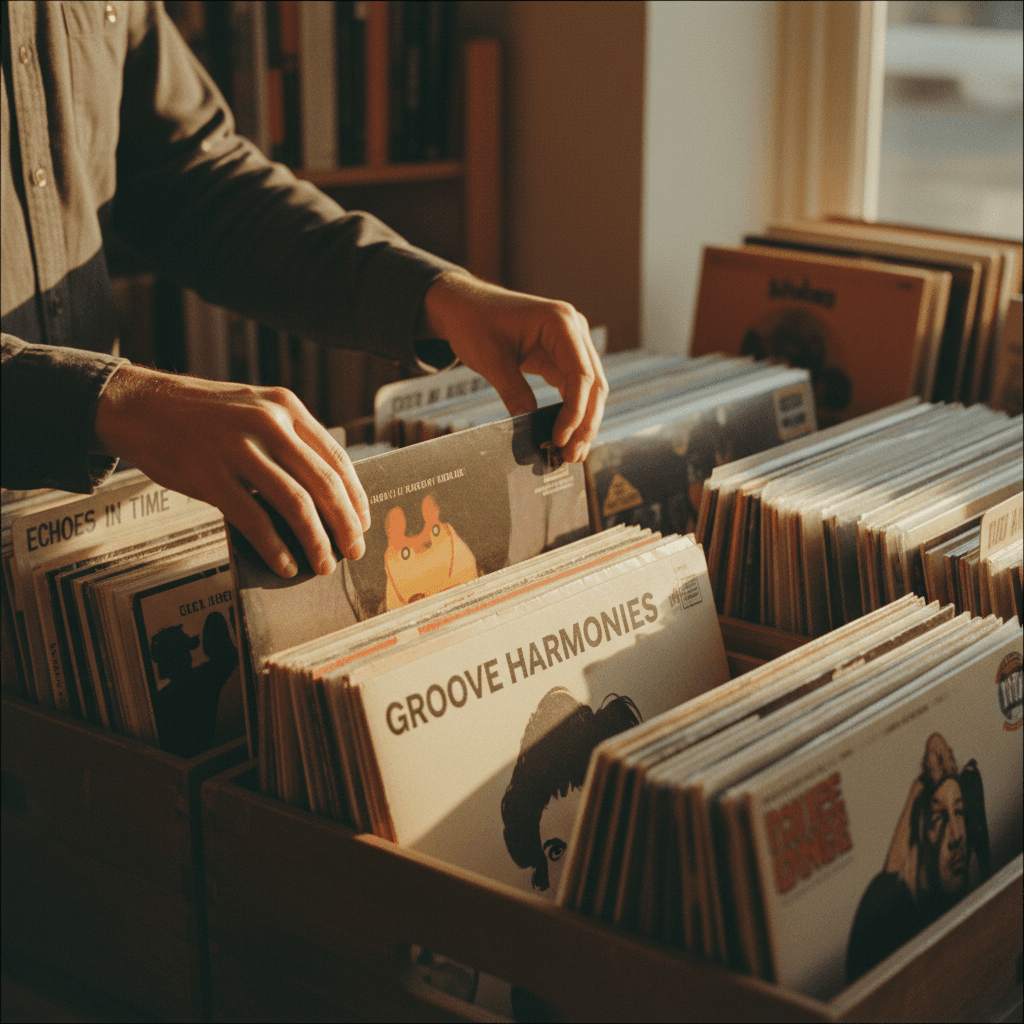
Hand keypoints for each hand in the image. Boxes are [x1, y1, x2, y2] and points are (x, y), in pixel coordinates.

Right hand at [94, 365, 369, 577]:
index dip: (355, 496)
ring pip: (296, 504)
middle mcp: (268, 423)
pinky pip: (255, 520)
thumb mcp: (254, 408)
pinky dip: (275, 548)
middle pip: (324, 484)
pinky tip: (285, 564)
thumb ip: (289, 438)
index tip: (363, 522)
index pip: (336, 458)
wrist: (139, 405)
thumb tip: (324, 491)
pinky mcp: (210, 475)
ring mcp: (238, 448)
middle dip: (345, 525)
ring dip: (316, 541)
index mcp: (286, 407)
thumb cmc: (202, 414)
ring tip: (323, 564)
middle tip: (354, 551)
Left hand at [422, 272, 607, 460]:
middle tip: (572, 456)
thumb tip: (528, 427)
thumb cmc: (474, 321)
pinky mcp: (561, 356)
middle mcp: (574, 330)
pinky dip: (572, 412)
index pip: (581, 374)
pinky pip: (575, 389)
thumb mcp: (490, 358)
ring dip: (583, 422)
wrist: (463, 305)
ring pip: (590, 390)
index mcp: (560, 321)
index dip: (575, 411)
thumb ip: (512, 391)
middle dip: (585, 423)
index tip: (560, 439)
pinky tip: (565, 436)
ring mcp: (571, 343)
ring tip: (571, 454)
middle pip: (594, 384)